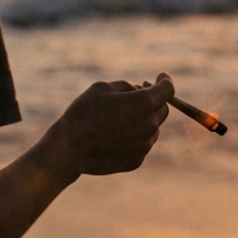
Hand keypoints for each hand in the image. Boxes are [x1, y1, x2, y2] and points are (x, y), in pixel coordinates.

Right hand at [44, 74, 173, 180]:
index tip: (160, 78)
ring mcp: (144, 145)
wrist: (69, 148)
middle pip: (163, 109)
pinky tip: (115, 135)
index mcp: (144, 103)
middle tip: (138, 95)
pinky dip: (135, 137)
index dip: (165, 81)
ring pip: (153, 128)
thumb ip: (127, 87)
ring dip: (145, 119)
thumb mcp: (103, 88)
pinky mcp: (137, 160)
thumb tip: (141, 91)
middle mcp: (149, 125)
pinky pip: (143, 144)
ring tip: (121, 117)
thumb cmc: (84, 113)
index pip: (168, 90)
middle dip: (154, 101)